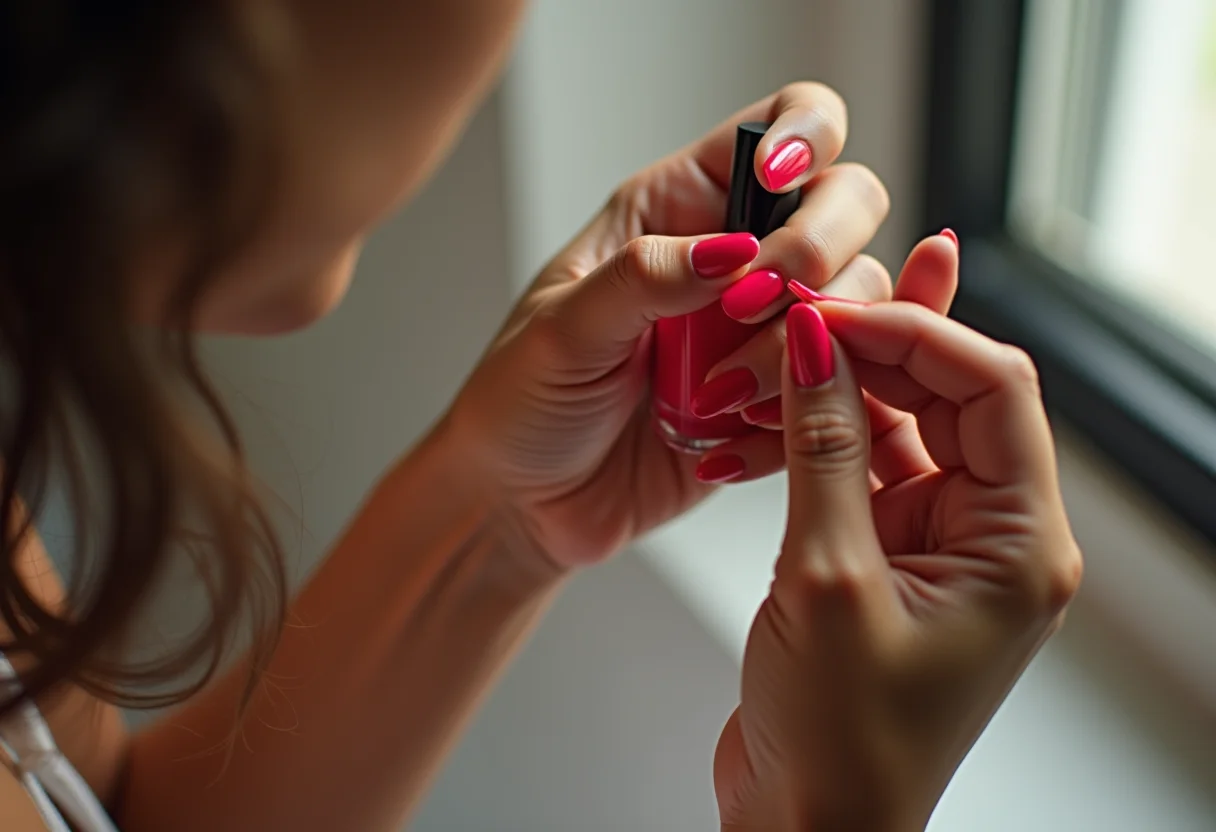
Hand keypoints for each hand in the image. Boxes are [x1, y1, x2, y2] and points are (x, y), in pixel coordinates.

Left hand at [448, 83, 892, 568]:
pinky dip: (799, 411)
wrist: (524, 504)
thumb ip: (642, 280)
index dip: (803, 137)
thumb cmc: (521, 402)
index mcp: (674, 210)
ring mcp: (762, 330)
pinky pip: (837, 387)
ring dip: (802, 344)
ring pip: (855, 299)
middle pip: (846, 205)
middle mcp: (731, 259)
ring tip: (722, 396)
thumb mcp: (562, 331)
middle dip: (816, 250)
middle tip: (749, 307)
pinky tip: (727, 439)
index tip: (774, 183)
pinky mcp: (778, 399)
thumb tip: (730, 251)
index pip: (781, 127)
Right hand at [713, 282, 1082, 829]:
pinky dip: (815, 440)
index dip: (916, 332)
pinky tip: (765, 418)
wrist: (807, 822)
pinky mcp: (888, 557)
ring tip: (765, 364)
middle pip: (948, 397)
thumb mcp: (827, 578)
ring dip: (833, 393)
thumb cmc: (839, 739)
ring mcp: (939, 546)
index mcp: (1019, 546)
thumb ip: (823, 448)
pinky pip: (862, 469)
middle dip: (869, 352)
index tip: (831, 310)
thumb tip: (813, 344)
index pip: (991, 389)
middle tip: (788, 324)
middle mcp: (992, 538)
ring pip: (900, 428)